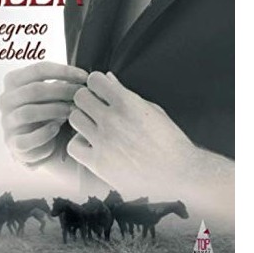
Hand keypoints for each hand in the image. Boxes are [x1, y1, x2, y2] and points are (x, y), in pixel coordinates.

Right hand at [0, 61, 87, 168]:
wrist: (44, 143)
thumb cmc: (52, 111)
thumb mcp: (56, 94)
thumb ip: (66, 82)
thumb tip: (93, 77)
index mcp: (14, 81)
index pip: (38, 69)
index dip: (64, 71)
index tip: (85, 77)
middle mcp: (6, 100)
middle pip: (34, 90)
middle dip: (62, 92)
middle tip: (82, 96)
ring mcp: (7, 122)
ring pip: (28, 112)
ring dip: (54, 111)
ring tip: (73, 112)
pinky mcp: (13, 144)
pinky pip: (26, 139)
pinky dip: (44, 134)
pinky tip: (57, 129)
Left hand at [65, 71, 196, 192]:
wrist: (179, 174)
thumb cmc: (170, 141)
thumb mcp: (152, 110)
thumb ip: (126, 93)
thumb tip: (108, 78)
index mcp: (128, 102)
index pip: (94, 79)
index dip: (96, 84)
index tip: (101, 92)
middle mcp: (112, 119)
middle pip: (80, 96)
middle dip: (87, 99)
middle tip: (95, 108)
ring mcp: (103, 142)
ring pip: (74, 118)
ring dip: (82, 120)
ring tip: (94, 127)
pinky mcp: (98, 163)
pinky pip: (73, 146)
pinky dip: (79, 144)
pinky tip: (92, 145)